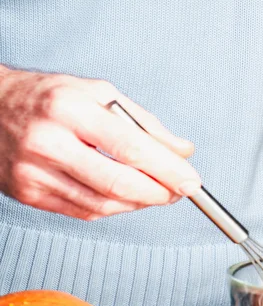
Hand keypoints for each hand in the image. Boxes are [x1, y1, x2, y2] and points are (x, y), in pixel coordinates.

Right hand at [0, 66, 201, 219]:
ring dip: (140, 203)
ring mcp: (33, 172)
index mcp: (68, 109)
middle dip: (158, 193)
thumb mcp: (98, 93)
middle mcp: (48, 142)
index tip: (191, 180)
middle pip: (117, 182)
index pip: (129, 147)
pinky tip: (127, 197)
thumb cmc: (48, 98)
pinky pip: (83, 211)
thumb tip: (183, 151)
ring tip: (158, 193)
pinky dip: (114, 208)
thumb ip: (144, 123)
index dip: (166, 170)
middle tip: (180, 191)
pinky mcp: (27, 194)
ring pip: (103, 203)